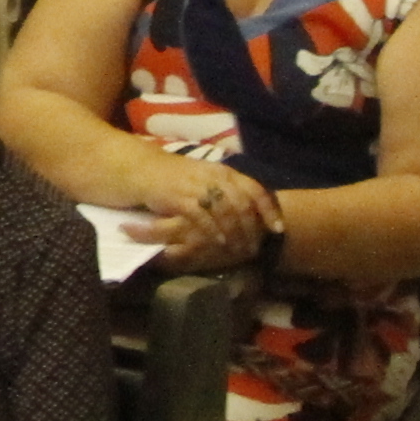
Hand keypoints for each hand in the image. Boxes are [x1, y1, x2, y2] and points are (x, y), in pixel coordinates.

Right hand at [143, 160, 274, 274]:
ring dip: (235, 234)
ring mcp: (197, 186)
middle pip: (243, 204)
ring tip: (238, 250)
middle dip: (251, 229)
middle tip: (254, 248)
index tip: (277, 229)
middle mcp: (214, 176)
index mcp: (224, 171)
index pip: (255, 189)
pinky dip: (213, 231)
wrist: (142, 169)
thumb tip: (253, 214)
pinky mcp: (179, 198)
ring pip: (225, 212)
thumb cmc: (176, 178)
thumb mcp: (206, 179)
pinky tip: (218, 243)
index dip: (269, 209)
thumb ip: (227, 191)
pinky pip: (202, 216)